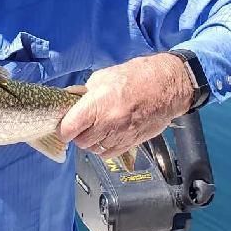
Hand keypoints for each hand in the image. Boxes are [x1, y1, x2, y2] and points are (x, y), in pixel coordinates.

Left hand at [57, 52, 192, 157]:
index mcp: (97, 105)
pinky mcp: (131, 143)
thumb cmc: (135, 76)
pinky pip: (109, 154)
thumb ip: (85, 93)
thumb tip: (72, 101)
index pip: (68, 129)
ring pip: (94, 150)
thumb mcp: (103, 76)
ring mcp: (120, 136)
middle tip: (82, 124)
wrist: (167, 86)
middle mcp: (107, 124)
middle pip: (81, 142)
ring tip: (96, 129)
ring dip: (92, 142)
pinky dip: (104, 148)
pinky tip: (107, 136)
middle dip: (78, 134)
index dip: (64, 128)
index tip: (65, 124)